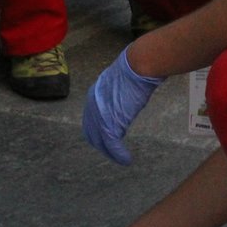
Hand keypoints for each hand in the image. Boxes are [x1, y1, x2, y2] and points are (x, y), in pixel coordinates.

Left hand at [84, 47, 162, 164]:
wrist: (137, 67)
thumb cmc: (135, 70)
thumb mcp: (120, 83)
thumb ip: (116, 96)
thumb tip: (124, 103)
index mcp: (93, 96)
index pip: (90, 120)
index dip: (98, 131)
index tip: (108, 139)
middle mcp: (92, 107)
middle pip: (92, 134)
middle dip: (102, 146)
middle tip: (115, 153)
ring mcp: (99, 116)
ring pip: (101, 142)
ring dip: (111, 153)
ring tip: (122, 159)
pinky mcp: (109, 123)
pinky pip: (111, 144)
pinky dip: (118, 154)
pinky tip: (126, 159)